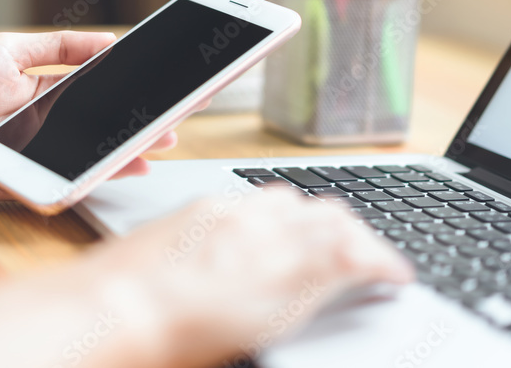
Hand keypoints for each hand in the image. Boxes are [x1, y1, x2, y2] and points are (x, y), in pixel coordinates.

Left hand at [0, 31, 179, 199]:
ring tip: (161, 141)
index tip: (163, 84)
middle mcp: (46, 127)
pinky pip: (65, 178)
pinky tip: (123, 166)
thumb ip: (57, 46)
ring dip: (127, 150)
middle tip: (177, 117)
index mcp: (45, 94)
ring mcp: (38, 155)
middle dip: (140, 122)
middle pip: (101, 126)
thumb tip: (107, 41)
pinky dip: (95, 175)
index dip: (131, 89)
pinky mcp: (24, 181)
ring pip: (90, 154)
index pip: (99, 92)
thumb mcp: (7, 51)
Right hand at [0, 191, 413, 367]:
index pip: (274, 201)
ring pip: (335, 223)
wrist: (117, 309)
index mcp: (212, 210)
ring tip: (372, 264)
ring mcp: (270, 238)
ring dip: (356, 241)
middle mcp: (246, 215)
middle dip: (335, 226)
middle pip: (309, 206)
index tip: (309, 235)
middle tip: (349, 250)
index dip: (301, 220)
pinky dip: (379, 263)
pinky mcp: (293, 270)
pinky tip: (394, 276)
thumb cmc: (120, 296)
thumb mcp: (160, 260)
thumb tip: (209, 265)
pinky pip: (353, 256)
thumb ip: (197, 252)